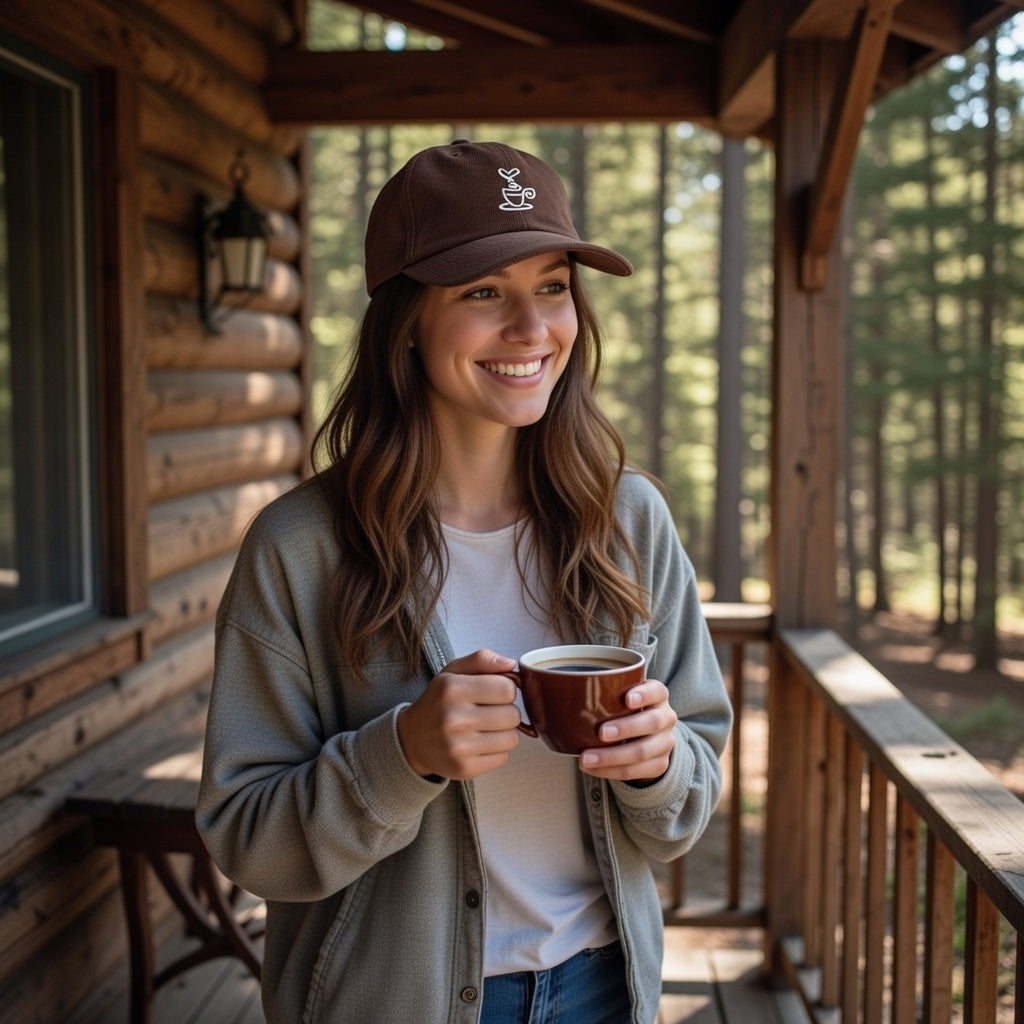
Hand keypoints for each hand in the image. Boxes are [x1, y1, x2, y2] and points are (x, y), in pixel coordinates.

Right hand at [397, 649, 521, 780]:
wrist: (412, 739)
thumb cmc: (438, 701)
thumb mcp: (452, 672)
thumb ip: (481, 659)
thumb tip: (510, 664)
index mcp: (452, 689)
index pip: (507, 689)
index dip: (506, 689)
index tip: (494, 692)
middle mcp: (453, 718)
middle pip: (513, 715)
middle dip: (506, 711)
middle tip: (489, 711)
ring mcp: (458, 747)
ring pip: (512, 738)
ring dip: (504, 732)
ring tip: (485, 727)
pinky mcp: (465, 769)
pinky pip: (504, 757)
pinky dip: (497, 750)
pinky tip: (480, 743)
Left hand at [578, 679, 676, 781]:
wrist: (647, 738)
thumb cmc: (625, 711)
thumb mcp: (621, 698)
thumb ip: (602, 694)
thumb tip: (556, 693)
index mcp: (657, 696)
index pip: (656, 691)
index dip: (644, 694)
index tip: (626, 699)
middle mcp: (666, 717)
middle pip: (652, 722)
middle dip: (626, 728)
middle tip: (600, 732)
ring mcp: (665, 742)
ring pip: (642, 751)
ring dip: (612, 756)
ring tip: (586, 758)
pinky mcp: (659, 765)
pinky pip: (634, 772)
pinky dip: (610, 772)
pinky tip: (591, 768)